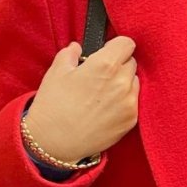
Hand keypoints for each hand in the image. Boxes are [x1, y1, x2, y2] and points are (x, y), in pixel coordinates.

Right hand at [24, 37, 138, 163]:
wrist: (53, 143)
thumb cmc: (52, 106)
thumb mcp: (56, 73)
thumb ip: (70, 54)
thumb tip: (78, 47)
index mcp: (105, 64)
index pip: (127, 43)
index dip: (116, 46)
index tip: (107, 53)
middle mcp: (122, 81)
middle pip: (131, 62)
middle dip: (118, 65)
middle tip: (100, 76)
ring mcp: (129, 101)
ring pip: (134, 82)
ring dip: (123, 83)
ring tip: (102, 94)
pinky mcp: (131, 119)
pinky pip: (133, 101)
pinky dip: (124, 101)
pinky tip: (105, 109)